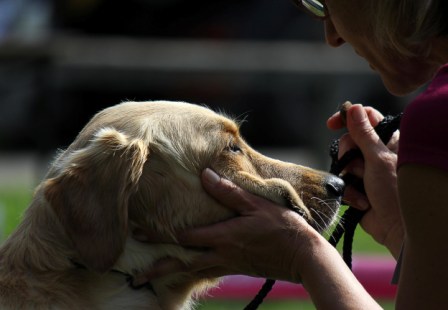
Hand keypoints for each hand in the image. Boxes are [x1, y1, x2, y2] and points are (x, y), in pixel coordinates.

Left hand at [133, 168, 322, 283]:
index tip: (140, 231)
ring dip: (170, 275)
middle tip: (135, 274)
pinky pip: (207, 273)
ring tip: (149, 281)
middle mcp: (221, 254)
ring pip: (192, 272)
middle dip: (159, 266)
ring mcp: (227, 264)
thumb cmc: (281, 226)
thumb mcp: (256, 204)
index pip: (185, 237)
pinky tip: (185, 273)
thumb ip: (228, 191)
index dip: (161, 234)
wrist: (302, 256)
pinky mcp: (235, 269)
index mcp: (223, 236)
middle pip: (182, 263)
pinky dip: (191, 275)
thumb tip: (204, 174)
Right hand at [327, 104, 402, 257]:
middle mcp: (377, 154)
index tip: (331, 124)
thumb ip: (363, 133)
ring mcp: (367, 172)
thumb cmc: (397, 191)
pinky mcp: (357, 189)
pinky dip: (349, 192)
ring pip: (343, 162)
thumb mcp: (379, 158)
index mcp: (389, 141)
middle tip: (355, 165)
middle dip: (347, 152)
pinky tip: (361, 201)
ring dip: (349, 176)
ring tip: (362, 188)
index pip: (365, 118)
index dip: (347, 118)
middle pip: (349, 140)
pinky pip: (342, 183)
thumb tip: (353, 107)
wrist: (399, 230)